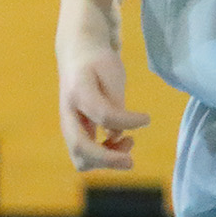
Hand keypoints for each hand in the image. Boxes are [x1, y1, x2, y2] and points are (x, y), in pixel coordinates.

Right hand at [58, 45, 148, 170]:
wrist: (78, 55)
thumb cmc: (98, 62)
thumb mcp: (112, 73)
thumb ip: (114, 103)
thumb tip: (115, 135)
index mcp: (78, 92)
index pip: (103, 115)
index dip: (127, 122)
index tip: (147, 118)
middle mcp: (68, 114)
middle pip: (80, 147)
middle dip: (106, 160)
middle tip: (131, 161)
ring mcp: (69, 127)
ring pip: (81, 158)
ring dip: (106, 159)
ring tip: (129, 142)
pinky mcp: (76, 133)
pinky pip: (87, 156)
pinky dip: (105, 156)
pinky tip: (120, 141)